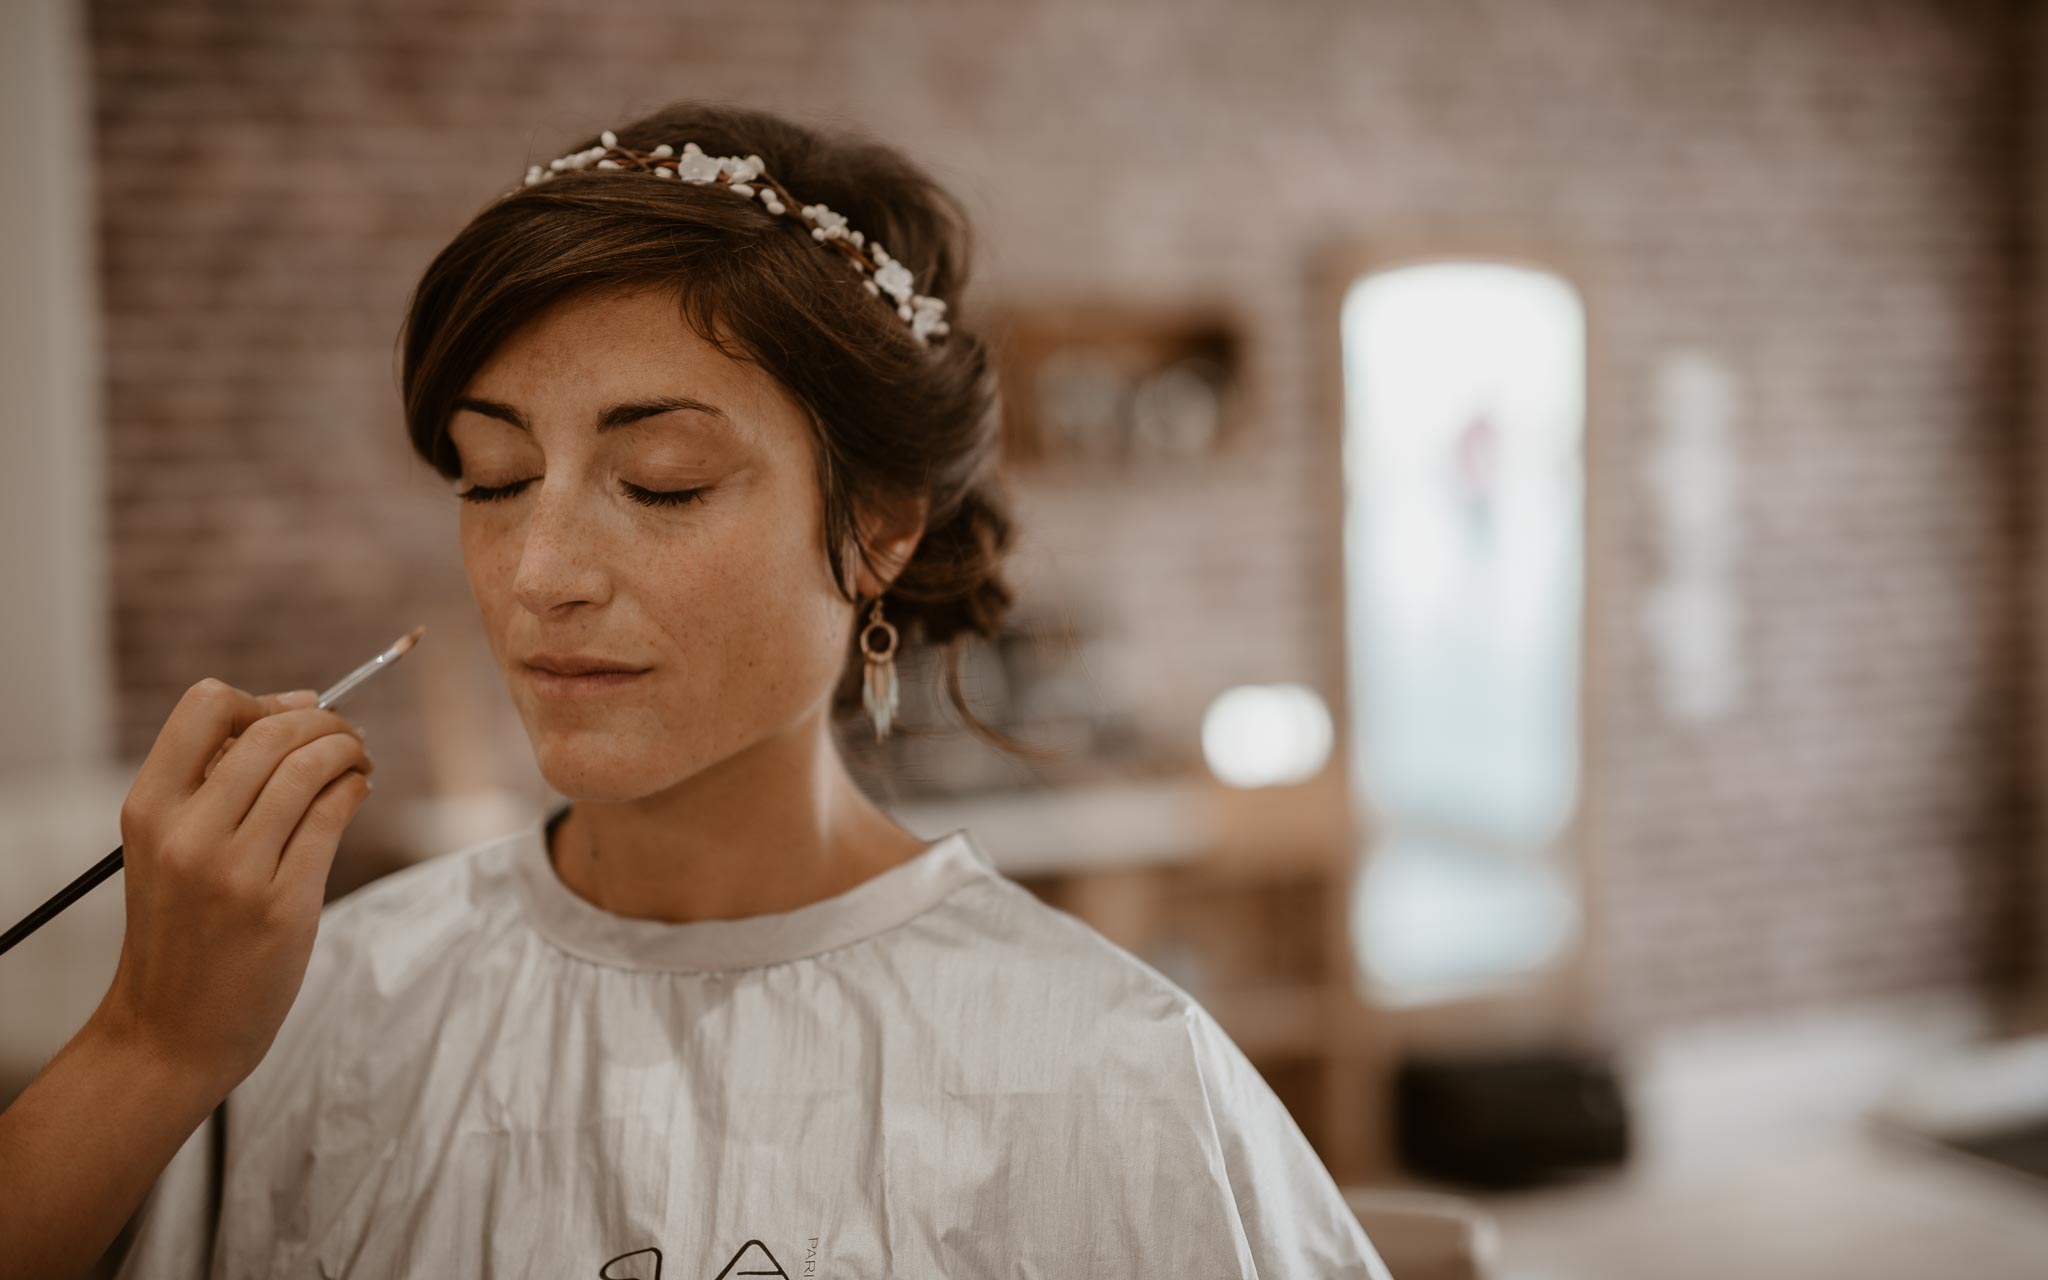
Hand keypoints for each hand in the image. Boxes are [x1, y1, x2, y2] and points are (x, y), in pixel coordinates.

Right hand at [90, 678, 375, 1095]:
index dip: (261, 699)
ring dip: (349, 750)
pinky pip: (334, 815)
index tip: (294, 714)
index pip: (206, 707)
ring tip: (360, 760)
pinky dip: (357, 787)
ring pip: (310, 767)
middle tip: (346, 735)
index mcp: (149, 809)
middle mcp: (187, 833)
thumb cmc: (182, 931)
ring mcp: (234, 871)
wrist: (171, 1032)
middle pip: (273, 731)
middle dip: (324, 721)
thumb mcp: (167, 848)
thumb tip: (299, 705)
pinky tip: (360, 790)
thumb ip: (213, 784)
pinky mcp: (283, 904)